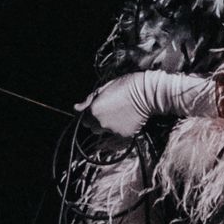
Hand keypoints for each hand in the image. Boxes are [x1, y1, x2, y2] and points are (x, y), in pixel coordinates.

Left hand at [76, 68, 214, 136]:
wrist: (147, 93)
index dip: (90, 114)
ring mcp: (113, 131)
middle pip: (93, 128)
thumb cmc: (126, 86)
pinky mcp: (125, 136)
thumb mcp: (104, 88)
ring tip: (120, 114)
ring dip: (109, 126)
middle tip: (110, 111)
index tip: (99, 108)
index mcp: (93, 110)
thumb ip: (88, 100)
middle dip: (98, 121)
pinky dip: (120, 130)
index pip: (84, 120)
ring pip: (105, 132)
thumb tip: (76, 108)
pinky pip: (117, 137)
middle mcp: (101, 123)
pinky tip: (127, 119)